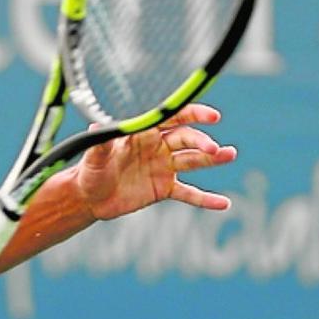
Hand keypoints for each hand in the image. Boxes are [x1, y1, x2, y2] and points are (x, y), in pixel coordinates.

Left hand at [73, 103, 236, 220]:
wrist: (88, 197)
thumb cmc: (89, 171)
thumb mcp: (93, 157)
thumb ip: (100, 144)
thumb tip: (95, 128)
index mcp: (144, 133)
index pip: (172, 118)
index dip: (193, 114)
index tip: (213, 116)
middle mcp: (157, 147)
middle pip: (186, 139)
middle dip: (202, 143)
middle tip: (214, 149)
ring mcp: (163, 168)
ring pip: (193, 161)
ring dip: (212, 159)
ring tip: (230, 155)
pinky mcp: (164, 189)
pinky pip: (189, 193)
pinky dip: (205, 199)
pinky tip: (224, 203)